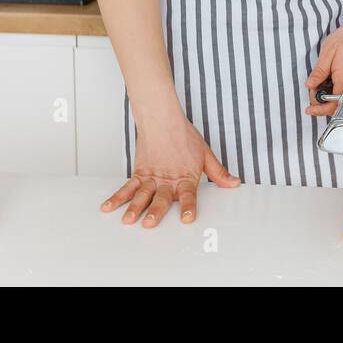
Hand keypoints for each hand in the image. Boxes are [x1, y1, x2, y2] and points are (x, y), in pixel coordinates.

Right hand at [100, 112, 239, 227]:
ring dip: (134, 207)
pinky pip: (127, 186)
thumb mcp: (206, 154)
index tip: (188, 218)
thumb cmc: (184, 136)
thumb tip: (234, 183)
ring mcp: (151, 177)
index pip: (189, 194)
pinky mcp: (139, 173)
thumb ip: (218, 173)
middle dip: (155, 211)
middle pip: (161, 197)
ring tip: (128, 220)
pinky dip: (117, 197)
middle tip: (149, 223)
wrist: (163, 118)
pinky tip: (108, 207)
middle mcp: (167, 180)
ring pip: (142, 194)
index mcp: (186, 177)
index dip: (189, 206)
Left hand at [305, 20, 342, 116]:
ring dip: (329, 99)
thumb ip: (319, 71)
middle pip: (338, 106)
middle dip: (322, 105)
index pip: (333, 104)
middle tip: (312, 94)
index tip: (310, 109)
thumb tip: (310, 85)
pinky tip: (328, 84)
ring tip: (319, 88)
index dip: (320, 109)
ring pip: (342, 101)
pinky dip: (336, 94)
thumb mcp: (327, 52)